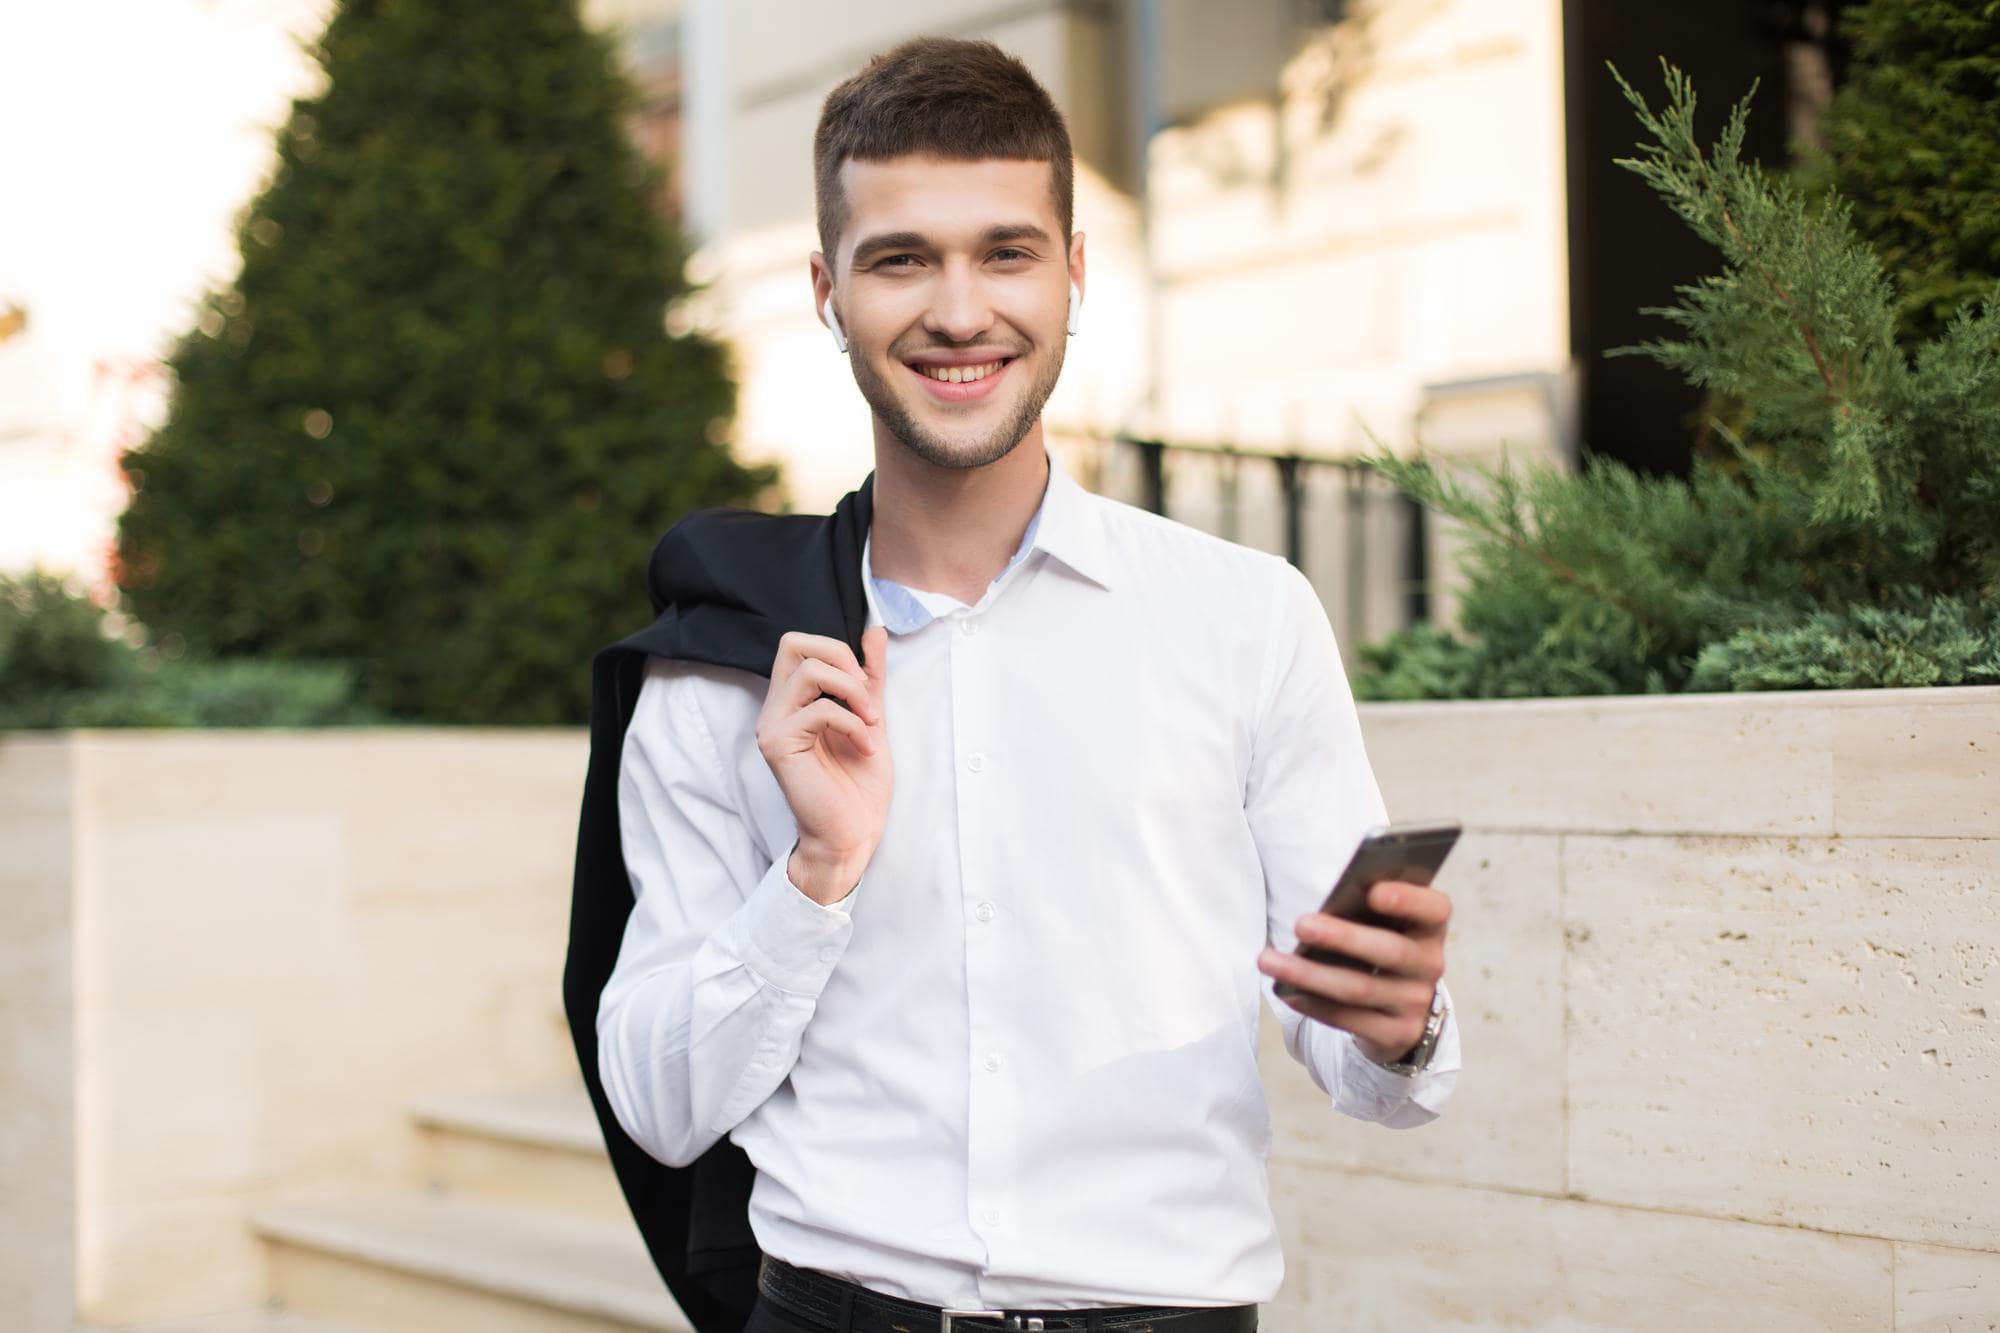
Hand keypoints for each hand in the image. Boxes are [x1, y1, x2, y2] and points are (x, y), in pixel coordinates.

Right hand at [755, 626, 891, 903]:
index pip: (797, 643)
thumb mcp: (872, 717)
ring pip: (810, 671)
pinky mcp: (778, 745)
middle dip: (842, 660)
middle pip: (795, 643)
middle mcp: (774, 709)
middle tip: (866, 698)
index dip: (836, 650)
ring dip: (854, 692)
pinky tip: (866, 747)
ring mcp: (772, 726)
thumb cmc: (859, 784)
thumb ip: (869, 676)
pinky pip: (821, 709)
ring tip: (872, 723)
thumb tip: (873, 630)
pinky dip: (855, 724)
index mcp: (792, 700)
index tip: (865, 684)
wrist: (853, 833)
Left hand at [1256, 879, 1450, 1064]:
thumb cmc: (1379, 947)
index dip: (1408, 899)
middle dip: (1343, 937)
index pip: (1434, 910)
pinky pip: (1348, 1019)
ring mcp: (1415, 1004)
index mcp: (1430, 928)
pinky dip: (1313, 1004)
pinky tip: (1286, 991)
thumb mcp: (1384, 925)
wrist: (1399, 1008)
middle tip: (1300, 924)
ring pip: (1359, 988)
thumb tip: (1325, 906)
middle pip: (1390, 951)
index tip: (1373, 891)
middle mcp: (1430, 966)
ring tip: (1269, 960)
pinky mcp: (1396, 1034)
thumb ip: (1366, 911)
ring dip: (1310, 974)